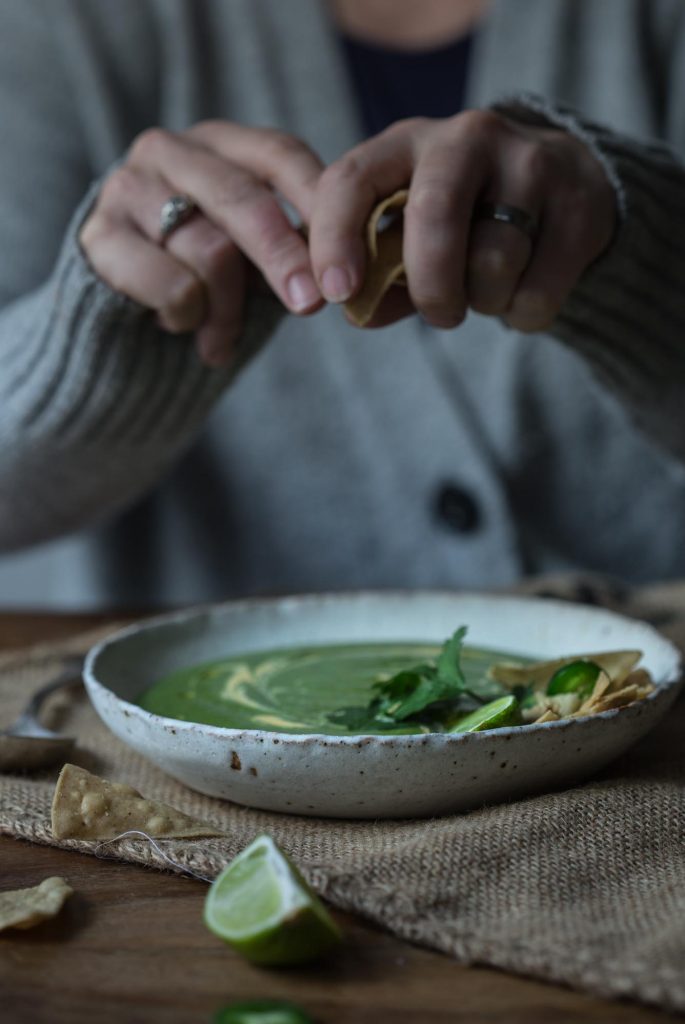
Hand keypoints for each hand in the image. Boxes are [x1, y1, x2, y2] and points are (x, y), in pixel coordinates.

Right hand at [80, 122, 324, 365]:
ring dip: (229, 312)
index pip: (281, 155)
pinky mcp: (99, 236)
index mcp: (220, 143)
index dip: (319, 204)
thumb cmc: (202, 276)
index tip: (346, 257)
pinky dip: (189, 318)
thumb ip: (295, 246)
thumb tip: (349, 265)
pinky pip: (173, 286)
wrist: (117, 311)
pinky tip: (180, 326)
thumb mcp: (253, 254)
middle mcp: (169, 150)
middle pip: (244, 200)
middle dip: (284, 258)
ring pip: (211, 251)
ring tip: (222, 342)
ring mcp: (128, 187)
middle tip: (312, 305)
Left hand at [308, 110, 616, 330]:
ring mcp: (530, 164)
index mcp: (407, 141)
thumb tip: (358, 310)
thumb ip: (376, 270)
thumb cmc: (465, 218)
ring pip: (492, 265)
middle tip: (439, 313)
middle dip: (429, 287)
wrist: (565, 187)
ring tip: (488, 289)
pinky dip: (523, 314)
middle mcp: (468, 137)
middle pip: (434, 218)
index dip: (335, 238)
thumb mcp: (410, 229)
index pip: (352, 179)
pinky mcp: (579, 205)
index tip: (338, 293)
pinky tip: (523, 293)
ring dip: (483, 302)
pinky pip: (538, 292)